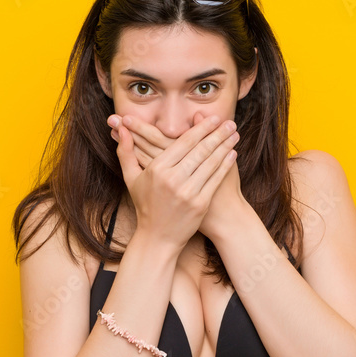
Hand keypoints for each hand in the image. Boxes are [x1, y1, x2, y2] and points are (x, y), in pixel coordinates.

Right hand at [107, 112, 245, 240]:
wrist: (157, 238)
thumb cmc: (145, 205)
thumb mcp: (131, 178)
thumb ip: (126, 151)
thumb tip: (121, 128)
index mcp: (156, 169)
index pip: (184, 143)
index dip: (201, 128)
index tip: (214, 118)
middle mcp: (172, 179)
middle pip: (200, 150)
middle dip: (218, 134)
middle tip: (230, 122)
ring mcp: (187, 193)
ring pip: (210, 162)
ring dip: (225, 146)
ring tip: (235, 134)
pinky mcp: (200, 204)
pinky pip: (215, 179)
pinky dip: (225, 165)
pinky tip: (232, 154)